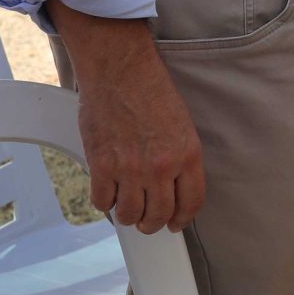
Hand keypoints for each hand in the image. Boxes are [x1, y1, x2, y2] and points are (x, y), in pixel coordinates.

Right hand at [48, 4, 205, 233]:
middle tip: (147, 220)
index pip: (191, 202)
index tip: (175, 224)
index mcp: (187, 154)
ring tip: (127, 207)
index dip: (182, 219)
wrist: (121, 71)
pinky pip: (103, 202)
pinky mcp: (102, 165)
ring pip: (130, 214)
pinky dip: (105, 202)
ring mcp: (130, 168)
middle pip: (159, 215)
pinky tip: (108, 192)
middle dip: (153, 223)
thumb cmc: (151, 91)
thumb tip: (172, 187)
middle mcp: (161, 166)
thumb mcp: (181, 125)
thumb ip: (178, 158)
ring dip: (128, 216)